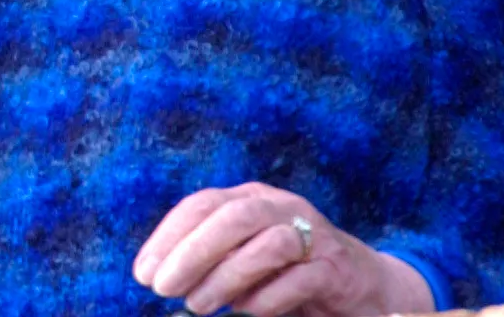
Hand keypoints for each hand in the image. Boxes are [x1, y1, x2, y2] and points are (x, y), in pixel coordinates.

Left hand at [131, 182, 435, 315]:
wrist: (361, 285)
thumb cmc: (287, 271)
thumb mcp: (243, 257)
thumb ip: (209, 258)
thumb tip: (158, 275)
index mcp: (249, 198)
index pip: (201, 204)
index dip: (167, 237)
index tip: (142, 272)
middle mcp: (280, 207)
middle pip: (233, 217)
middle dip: (192, 252)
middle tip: (163, 288)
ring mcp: (312, 234)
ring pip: (268, 244)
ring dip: (227, 276)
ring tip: (198, 305)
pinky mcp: (337, 268)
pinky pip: (301, 278)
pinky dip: (268, 296)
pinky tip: (246, 311)